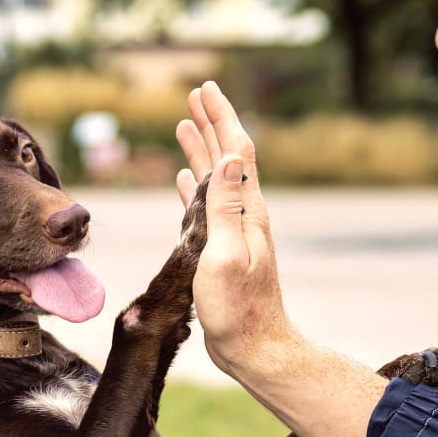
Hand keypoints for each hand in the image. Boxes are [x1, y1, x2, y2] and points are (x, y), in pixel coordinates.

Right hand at [176, 82, 294, 381]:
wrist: (253, 347)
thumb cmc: (238, 309)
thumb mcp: (228, 255)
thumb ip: (227, 207)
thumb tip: (232, 156)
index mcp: (247, 211)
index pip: (237, 151)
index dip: (221, 117)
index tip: (206, 89)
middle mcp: (242, 215)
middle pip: (227, 157)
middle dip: (212, 123)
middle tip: (196, 95)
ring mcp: (232, 231)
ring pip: (214, 179)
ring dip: (201, 151)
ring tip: (186, 127)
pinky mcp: (220, 249)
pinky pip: (204, 207)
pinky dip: (194, 187)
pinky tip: (184, 181)